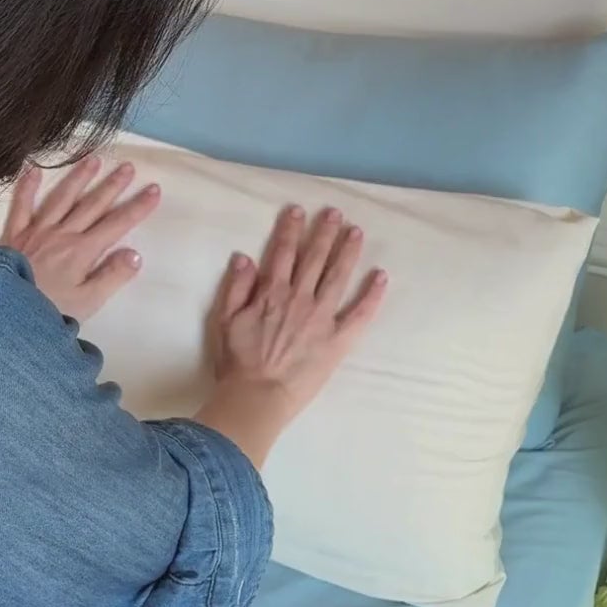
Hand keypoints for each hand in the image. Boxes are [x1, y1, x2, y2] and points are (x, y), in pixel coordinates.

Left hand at [0, 157, 159, 321]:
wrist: (5, 312)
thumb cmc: (50, 312)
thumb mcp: (89, 302)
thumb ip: (112, 276)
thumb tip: (135, 254)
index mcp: (83, 251)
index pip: (117, 224)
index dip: (138, 207)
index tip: (154, 190)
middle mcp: (63, 234)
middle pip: (92, 204)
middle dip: (113, 185)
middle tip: (128, 167)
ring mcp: (37, 230)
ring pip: (62, 198)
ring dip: (79, 177)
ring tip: (93, 160)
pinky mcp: (14, 233)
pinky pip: (21, 205)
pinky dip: (27, 186)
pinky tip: (34, 169)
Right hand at [196, 205, 386, 467]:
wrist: (257, 396)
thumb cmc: (237, 363)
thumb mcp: (225, 321)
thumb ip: (235, 287)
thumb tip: (244, 257)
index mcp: (271, 292)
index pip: (282, 252)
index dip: (290, 229)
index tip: (297, 211)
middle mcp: (299, 298)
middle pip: (314, 258)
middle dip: (324, 232)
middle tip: (335, 213)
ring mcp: (322, 317)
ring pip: (338, 276)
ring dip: (348, 252)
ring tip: (356, 231)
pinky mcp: (338, 340)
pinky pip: (360, 314)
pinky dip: (372, 294)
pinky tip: (381, 276)